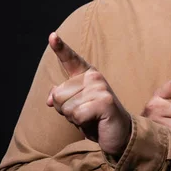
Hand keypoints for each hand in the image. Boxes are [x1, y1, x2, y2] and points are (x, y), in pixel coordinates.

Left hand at [46, 32, 130, 156]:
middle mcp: (94, 77)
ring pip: (66, 107)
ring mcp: (100, 87)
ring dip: (74, 118)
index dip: (60, 47)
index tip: (52, 35)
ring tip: (91, 118)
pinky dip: (82, 124)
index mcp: (86, 75)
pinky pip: (77, 115)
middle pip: (58, 95)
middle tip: (85, 114)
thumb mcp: (75, 107)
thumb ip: (61, 99)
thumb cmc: (95, 119)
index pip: (70, 59)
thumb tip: (50, 99)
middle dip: (66, 111)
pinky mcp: (105, 101)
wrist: (120, 135)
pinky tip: (95, 121)